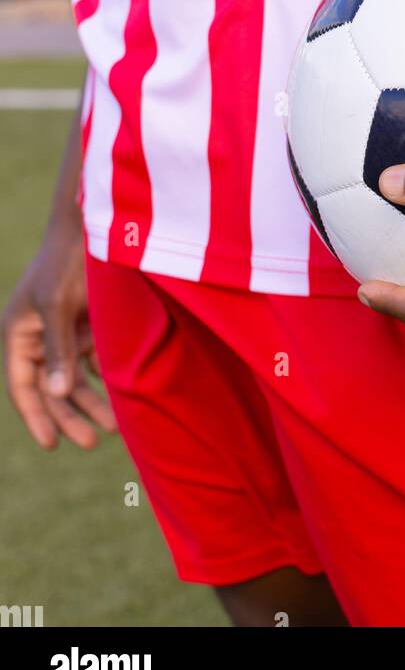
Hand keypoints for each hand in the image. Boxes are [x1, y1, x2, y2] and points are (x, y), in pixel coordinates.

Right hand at [2, 218, 115, 448]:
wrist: (95, 226)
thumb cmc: (66, 261)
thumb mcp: (57, 303)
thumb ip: (58, 348)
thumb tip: (57, 393)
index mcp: (18, 333)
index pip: (22, 386)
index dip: (36, 416)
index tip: (53, 444)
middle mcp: (38, 337)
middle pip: (52, 389)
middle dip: (70, 415)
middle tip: (93, 442)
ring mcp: (63, 333)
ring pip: (75, 379)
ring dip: (92, 402)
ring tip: (115, 427)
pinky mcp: (87, 327)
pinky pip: (94, 362)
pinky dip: (105, 380)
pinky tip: (122, 397)